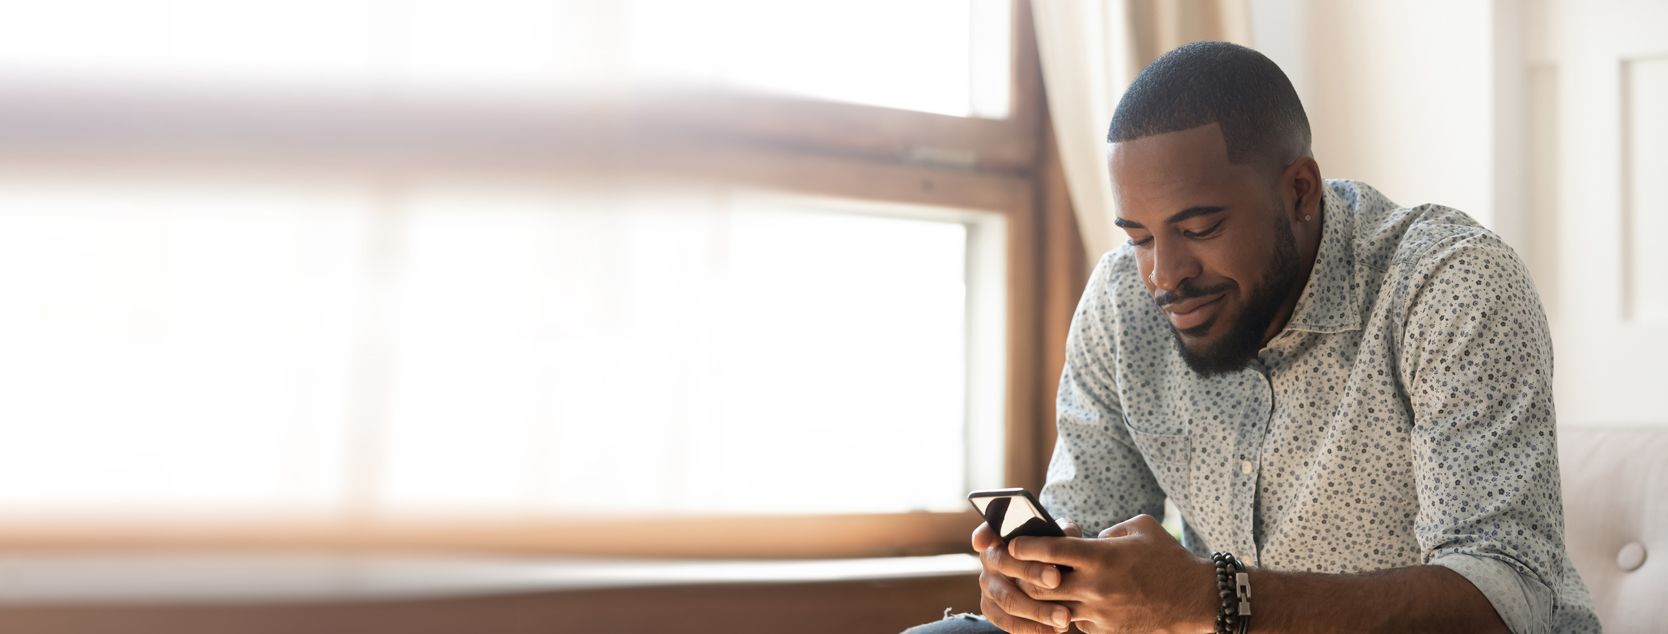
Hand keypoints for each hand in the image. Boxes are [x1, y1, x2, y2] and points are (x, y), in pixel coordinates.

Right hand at [972, 517, 1081, 632]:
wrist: (1050, 579)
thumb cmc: (1054, 552)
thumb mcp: (1058, 537)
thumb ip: (1061, 532)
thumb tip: (1066, 535)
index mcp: (1001, 536)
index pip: (988, 530)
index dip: (984, 534)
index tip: (984, 542)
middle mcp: (990, 560)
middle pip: (1004, 564)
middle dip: (1031, 572)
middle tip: (1056, 579)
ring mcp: (988, 586)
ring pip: (1008, 599)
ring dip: (1038, 610)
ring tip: (1064, 617)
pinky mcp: (991, 609)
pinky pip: (1008, 623)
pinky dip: (1032, 628)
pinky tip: (1055, 630)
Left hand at [1006, 515, 1214, 633]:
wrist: (1194, 598)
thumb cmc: (1167, 557)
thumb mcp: (1140, 527)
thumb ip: (1108, 529)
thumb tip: (1086, 537)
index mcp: (1101, 556)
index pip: (1051, 550)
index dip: (1025, 546)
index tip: (1011, 543)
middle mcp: (1096, 586)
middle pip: (1042, 584)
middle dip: (1019, 574)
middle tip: (1006, 566)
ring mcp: (1099, 612)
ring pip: (1053, 608)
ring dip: (1041, 597)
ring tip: (1032, 585)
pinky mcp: (1106, 630)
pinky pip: (1075, 622)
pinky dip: (1067, 612)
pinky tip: (1067, 602)